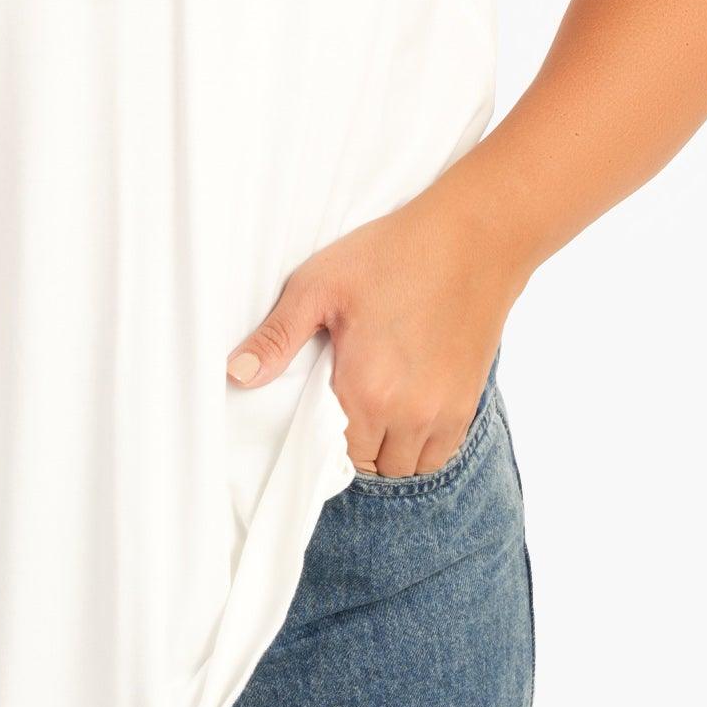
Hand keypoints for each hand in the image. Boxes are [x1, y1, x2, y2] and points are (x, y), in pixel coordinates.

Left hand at [223, 185, 526, 477]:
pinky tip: (406, 412)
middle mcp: (409, 415)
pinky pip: (442, 454)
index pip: (337, 455)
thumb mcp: (320, 285)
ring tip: (374, 410)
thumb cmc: (393, 254)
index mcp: (367, 391)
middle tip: (344, 404)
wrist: (472, 238)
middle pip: (372, 465)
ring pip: (409, 467)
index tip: (320, 411)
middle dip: (354, 445)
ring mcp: (445, 412)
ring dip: (388, 451)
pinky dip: (421, 446)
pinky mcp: (469, 402)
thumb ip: (278, 336)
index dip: (323, 439)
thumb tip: (234, 375)